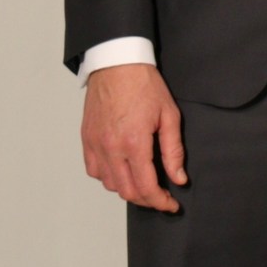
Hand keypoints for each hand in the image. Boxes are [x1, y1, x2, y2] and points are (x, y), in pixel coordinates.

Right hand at [81, 64, 185, 212]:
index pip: (146, 187)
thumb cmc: (144, 84)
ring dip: (128, 189)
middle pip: (127, 191)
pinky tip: (122, 169)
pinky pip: (94, 171)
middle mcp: (111, 148)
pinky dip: (109, 177)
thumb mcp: (168, 114)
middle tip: (161, 196)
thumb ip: (173, 150)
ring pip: (110, 184)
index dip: (160, 202)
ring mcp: (96, 144)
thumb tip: (179, 178)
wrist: (117, 63)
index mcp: (134, 142)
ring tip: (144, 181)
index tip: (171, 204)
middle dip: (146, 199)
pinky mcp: (86, 139)